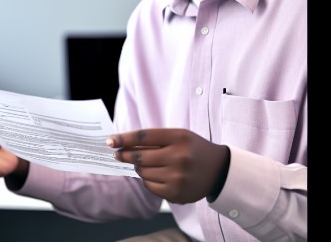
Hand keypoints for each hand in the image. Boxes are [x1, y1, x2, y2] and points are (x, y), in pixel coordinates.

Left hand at [108, 128, 229, 203]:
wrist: (219, 170)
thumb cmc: (193, 149)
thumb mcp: (179, 136)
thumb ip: (154, 139)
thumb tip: (124, 145)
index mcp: (179, 138)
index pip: (143, 137)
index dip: (124, 139)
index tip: (110, 141)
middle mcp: (179, 157)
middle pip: (140, 157)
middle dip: (125, 155)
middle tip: (118, 154)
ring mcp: (178, 177)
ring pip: (143, 173)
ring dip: (139, 168)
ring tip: (144, 164)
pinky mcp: (177, 193)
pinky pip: (150, 186)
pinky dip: (147, 180)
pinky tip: (154, 175)